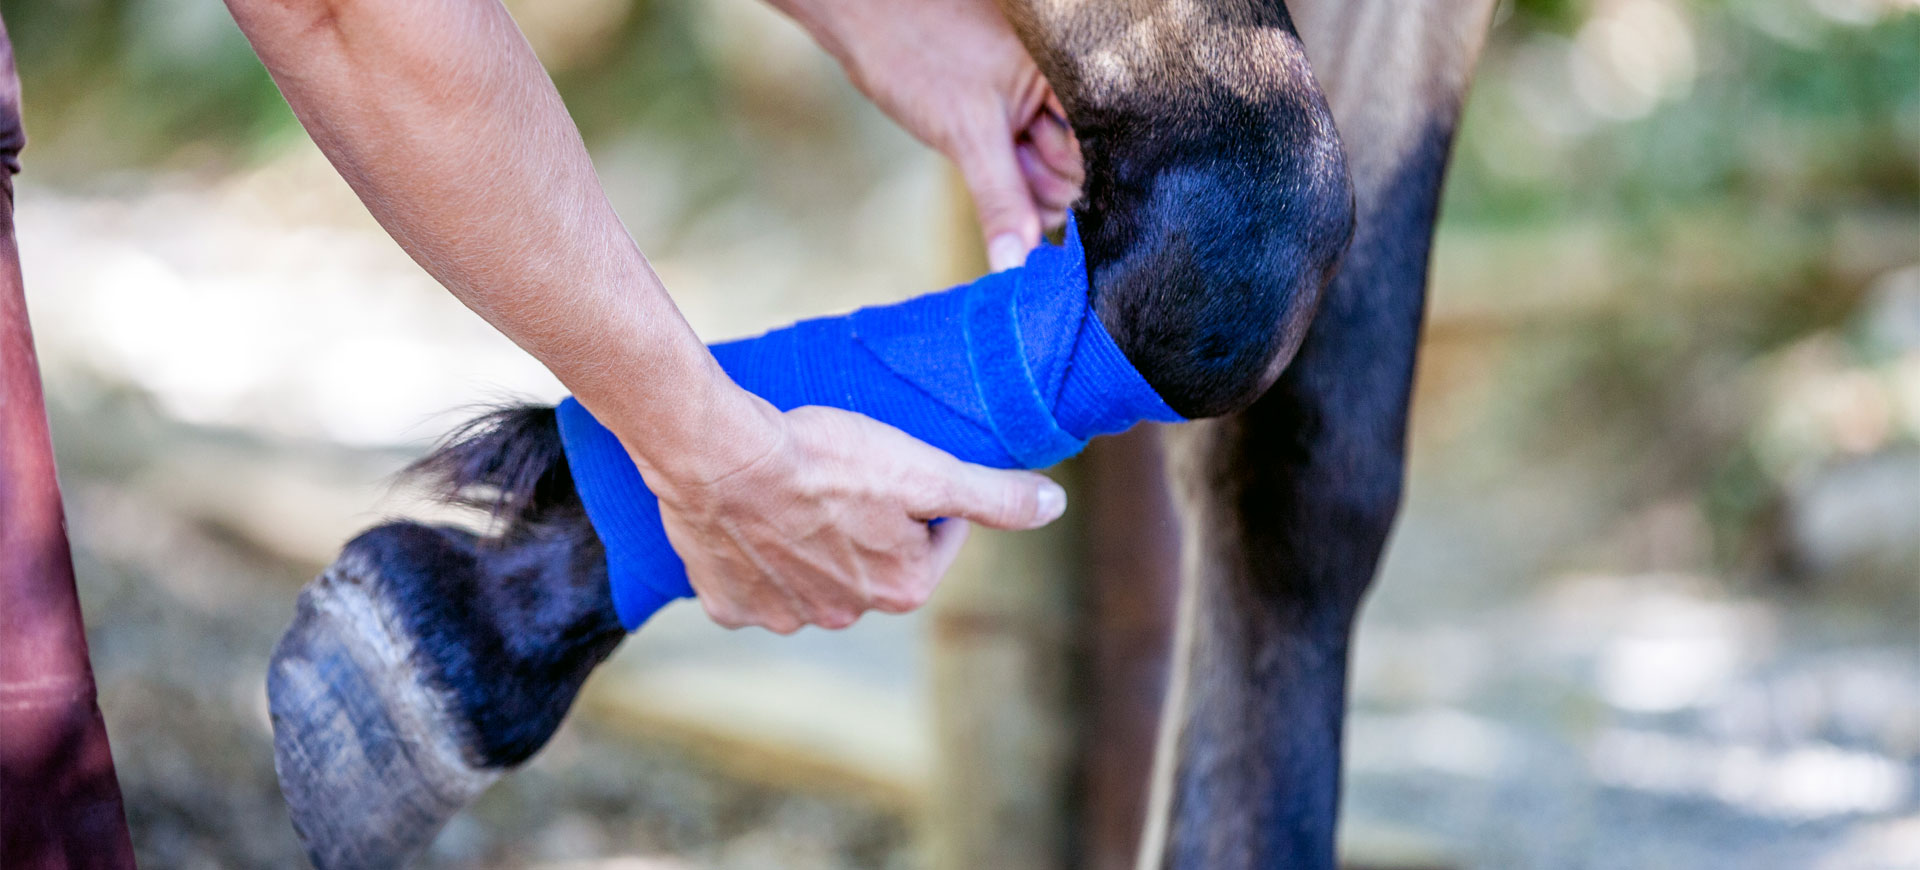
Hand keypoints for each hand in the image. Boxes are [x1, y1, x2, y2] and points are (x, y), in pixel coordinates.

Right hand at [641, 402, 1067, 633]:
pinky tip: (755, 520)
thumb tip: (1054, 506)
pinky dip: (757, 555)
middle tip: (845, 474)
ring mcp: (784, 615)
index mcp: (901, 587)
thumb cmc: (825, 458)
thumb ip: (992, 495)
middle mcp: (845, 615)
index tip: (902, 469)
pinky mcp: (731, 604)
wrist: (720, 458)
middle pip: (873, 561)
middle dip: (868, 524)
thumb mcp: (924, 468)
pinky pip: (755, 582)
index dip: (926, 499)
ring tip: (797, 492)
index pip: (936, 539)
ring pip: (812, 574)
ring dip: (812, 541)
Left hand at [775, 0, 1083, 269]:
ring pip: (1038, 177)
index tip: (1036, 211)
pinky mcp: (998, 123)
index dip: (1064, 193)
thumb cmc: (919, 54)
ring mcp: (1025, 113)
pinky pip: (1013, 166)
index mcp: (1066, 91)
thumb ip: (1003, 202)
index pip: (1092, 166)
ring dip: (1013, 188)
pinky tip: (975, 161)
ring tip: (979, 151)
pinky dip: (997, 179)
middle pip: (1068, 178)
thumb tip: (1019, 264)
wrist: (865, 19)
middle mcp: (1055, 102)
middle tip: (997, 164)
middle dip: (1034, 191)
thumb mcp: (969, 137)